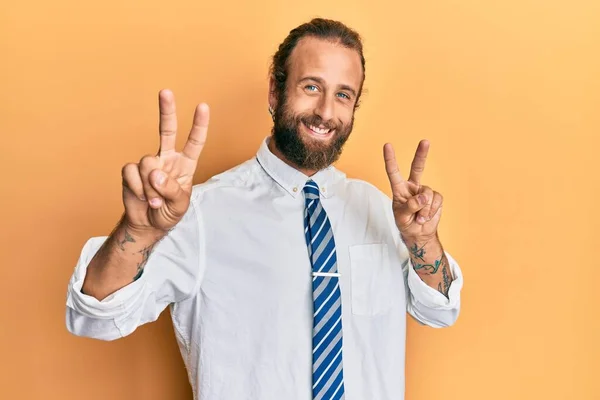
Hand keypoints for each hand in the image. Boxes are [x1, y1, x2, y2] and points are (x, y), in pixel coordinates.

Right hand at [121, 89, 209, 233]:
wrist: (147, 224)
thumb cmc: (169, 212)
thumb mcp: (179, 205)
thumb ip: (172, 190)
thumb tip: (156, 174)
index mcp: (185, 164)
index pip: (194, 142)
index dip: (199, 125)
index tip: (203, 106)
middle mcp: (167, 159)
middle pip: (167, 131)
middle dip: (166, 111)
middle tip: (166, 91)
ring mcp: (148, 163)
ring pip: (148, 163)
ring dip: (151, 187)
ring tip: (154, 201)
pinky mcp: (131, 171)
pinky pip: (132, 172)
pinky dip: (137, 187)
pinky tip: (141, 196)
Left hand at [383, 140, 442, 240]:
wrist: (419, 234)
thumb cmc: (406, 223)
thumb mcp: (402, 217)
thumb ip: (410, 206)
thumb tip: (423, 197)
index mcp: (399, 189)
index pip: (393, 172)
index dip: (390, 159)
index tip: (387, 145)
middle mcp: (412, 187)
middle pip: (417, 168)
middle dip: (422, 154)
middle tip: (425, 141)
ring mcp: (425, 191)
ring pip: (427, 194)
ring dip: (424, 209)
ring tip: (419, 218)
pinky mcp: (436, 198)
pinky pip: (436, 201)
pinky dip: (431, 211)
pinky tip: (426, 217)